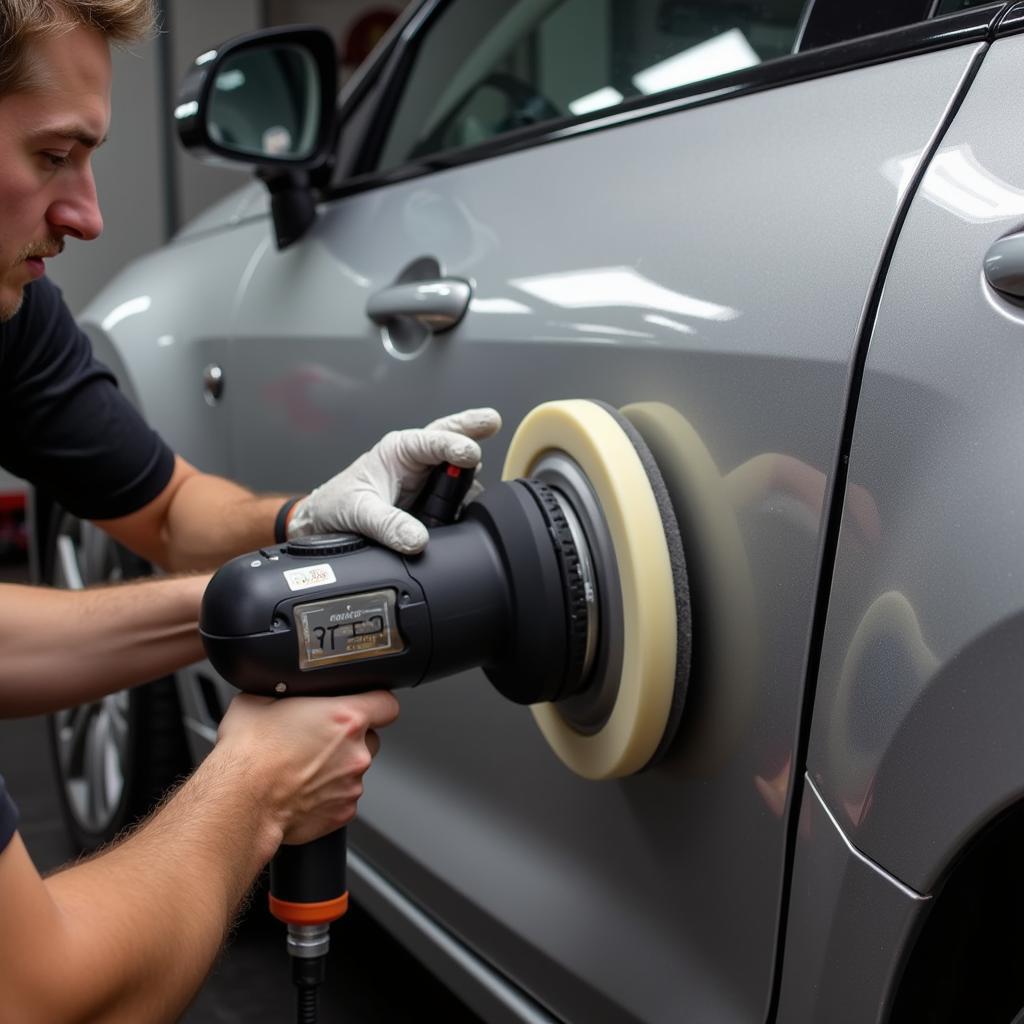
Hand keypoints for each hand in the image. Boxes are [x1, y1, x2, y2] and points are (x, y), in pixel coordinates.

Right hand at [216, 690, 399, 845]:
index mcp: (345, 718)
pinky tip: (302, 789)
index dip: (376, 703)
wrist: (238, 801)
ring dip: (336, 767)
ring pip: (354, 770)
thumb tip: (276, 688)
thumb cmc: (247, 755)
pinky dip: (327, 794)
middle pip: (370, 738)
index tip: (366, 705)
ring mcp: (351, 784)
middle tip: (319, 739)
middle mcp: (355, 752)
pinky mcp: (342, 812)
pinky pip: (342, 797)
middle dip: (350, 739)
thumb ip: (281, 691)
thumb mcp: (257, 700)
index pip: (387, 704)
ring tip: (303, 767)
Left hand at [287, 408, 501, 553]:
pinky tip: (475, 510)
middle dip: (472, 428)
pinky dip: (467, 503)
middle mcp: (416, 461)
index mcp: (398, 450)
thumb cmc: (336, 505)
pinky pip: (456, 499)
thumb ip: (387, 524)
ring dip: (471, 476)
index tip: (470, 454)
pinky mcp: (432, 503)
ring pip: (458, 470)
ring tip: (481, 487)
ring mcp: (428, 481)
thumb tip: (416, 538)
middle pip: (451, 438)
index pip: (432, 440)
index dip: (453, 445)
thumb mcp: (359, 513)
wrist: (326, 525)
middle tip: (491, 421)